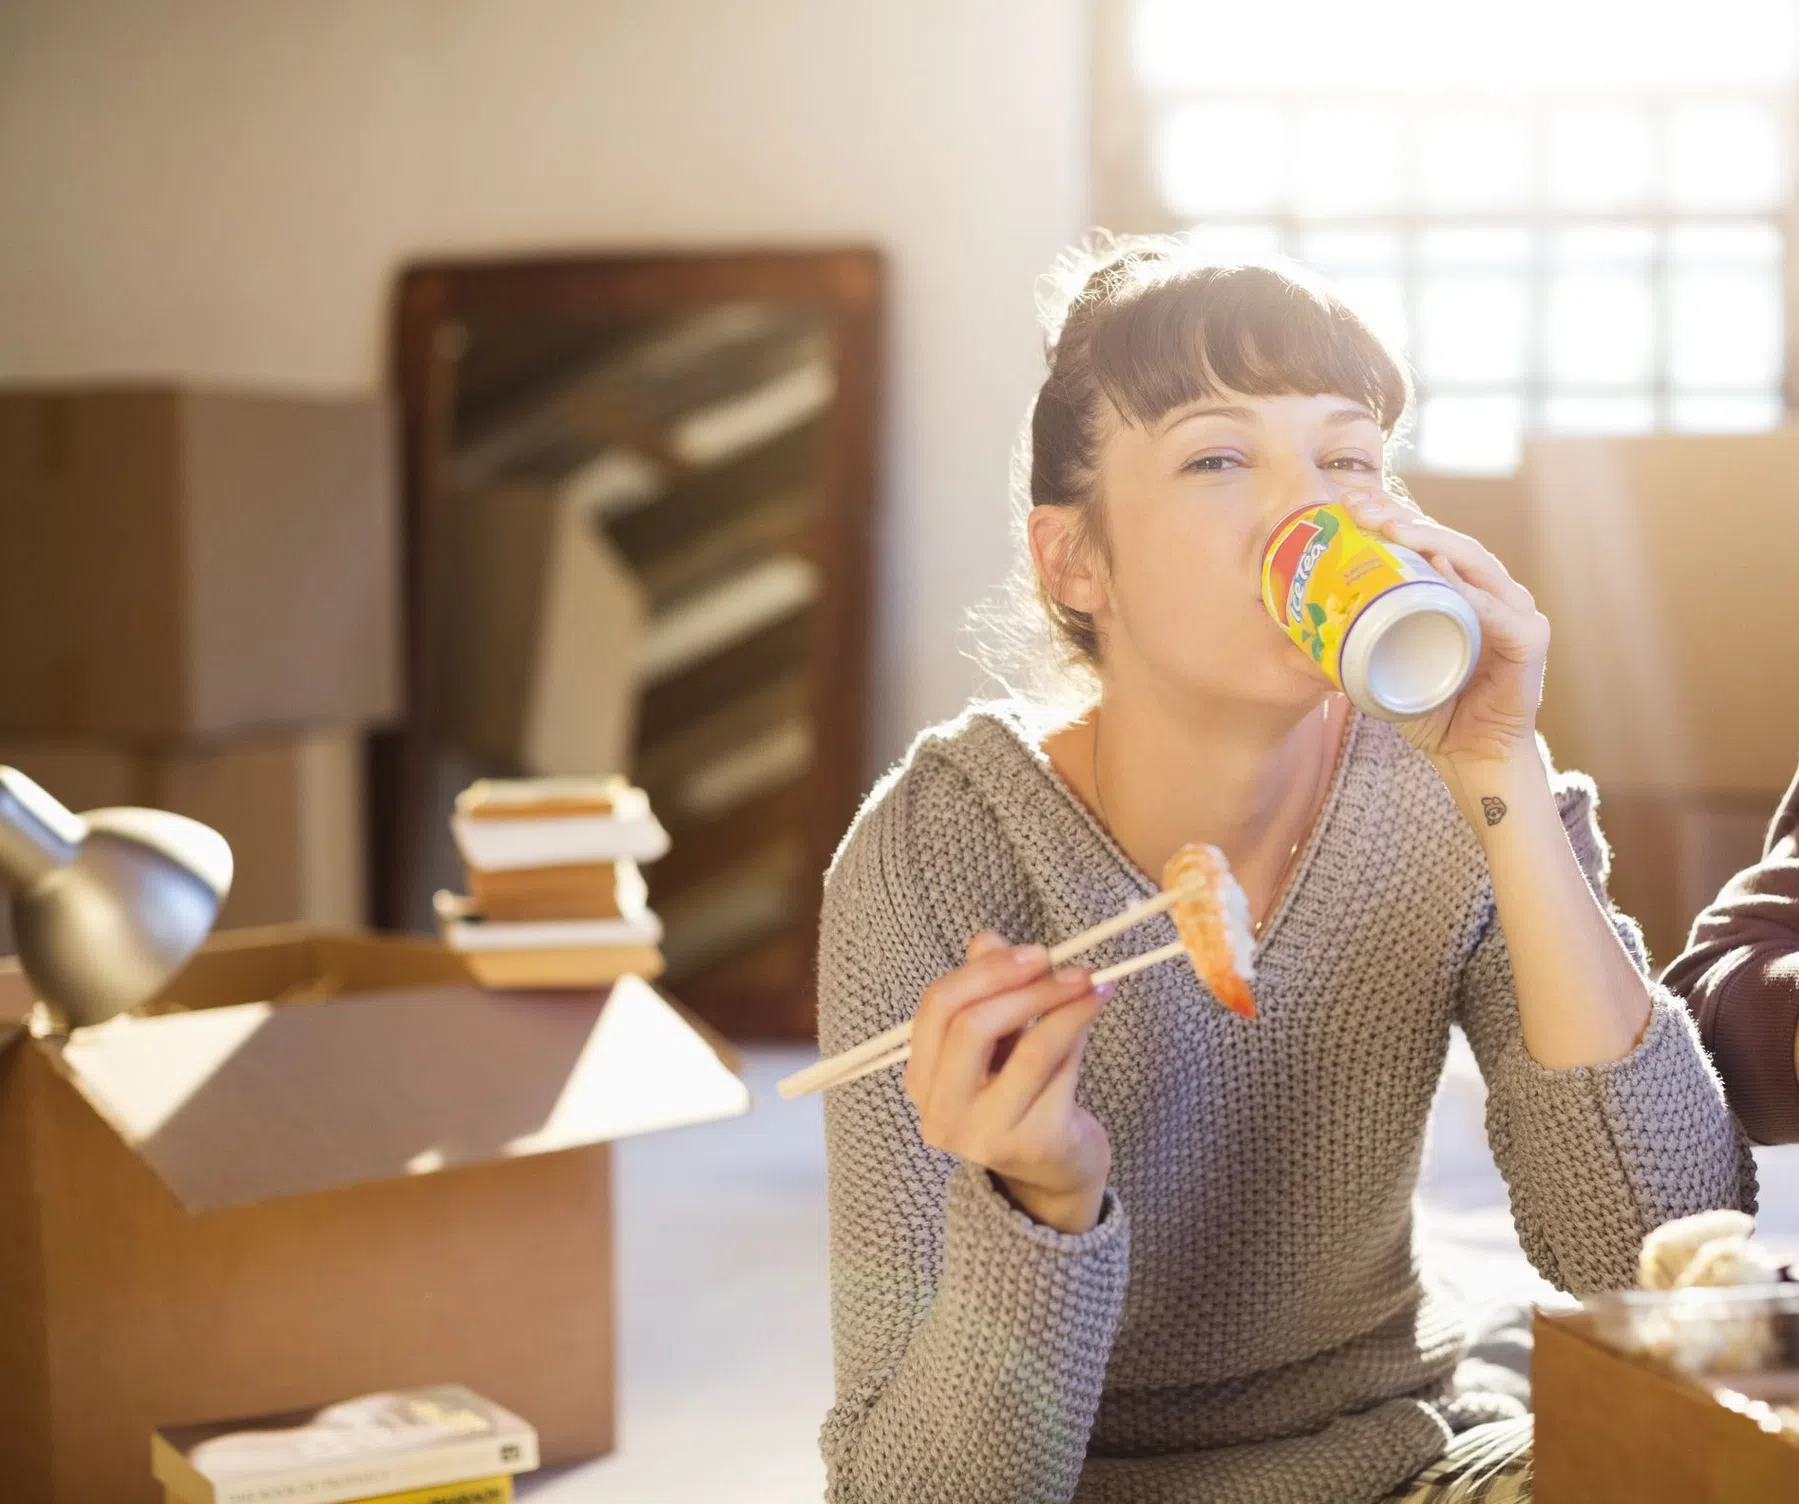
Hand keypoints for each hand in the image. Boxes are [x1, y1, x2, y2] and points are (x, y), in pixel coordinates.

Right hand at [905, 930, 1112, 1234]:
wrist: (1056, 1170)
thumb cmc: (1023, 1094)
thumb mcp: (998, 1040)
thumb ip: (986, 990)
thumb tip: (986, 939)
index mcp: (923, 1080)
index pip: (936, 1008)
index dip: (985, 971)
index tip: (1033, 952)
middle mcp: (942, 1113)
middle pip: (970, 1026)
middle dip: (1023, 985)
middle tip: (1067, 966)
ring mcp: (985, 1134)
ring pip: (1027, 1048)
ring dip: (1065, 1004)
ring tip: (1094, 983)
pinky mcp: (1033, 1144)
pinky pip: (1060, 1071)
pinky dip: (1080, 1033)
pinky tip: (1096, 1011)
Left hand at [1342, 489, 1548, 770]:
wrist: (1473, 759)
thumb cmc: (1433, 710)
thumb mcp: (1385, 668)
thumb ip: (1360, 644)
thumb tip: (1304, 624)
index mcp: (1462, 591)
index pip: (1428, 541)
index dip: (1391, 516)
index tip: (1348, 505)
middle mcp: (1492, 593)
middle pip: (1448, 542)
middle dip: (1403, 517)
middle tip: (1360, 507)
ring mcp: (1515, 613)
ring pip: (1474, 564)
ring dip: (1433, 541)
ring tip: (1392, 528)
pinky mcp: (1529, 642)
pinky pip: (1499, 614)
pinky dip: (1472, 595)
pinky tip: (1443, 573)